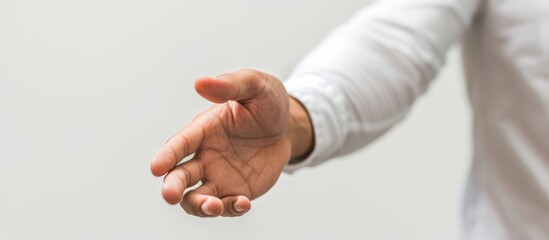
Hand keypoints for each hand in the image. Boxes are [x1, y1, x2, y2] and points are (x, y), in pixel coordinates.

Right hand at [151, 69, 312, 216]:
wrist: (287, 127)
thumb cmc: (267, 102)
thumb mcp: (255, 86)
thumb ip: (230, 85)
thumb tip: (201, 83)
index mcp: (203, 129)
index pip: (179, 144)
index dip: (166, 155)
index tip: (156, 168)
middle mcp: (204, 155)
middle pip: (178, 176)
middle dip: (172, 187)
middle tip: (171, 196)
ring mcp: (218, 176)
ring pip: (196, 198)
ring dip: (199, 206)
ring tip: (216, 206)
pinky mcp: (235, 191)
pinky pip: (226, 207)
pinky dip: (230, 209)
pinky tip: (244, 203)